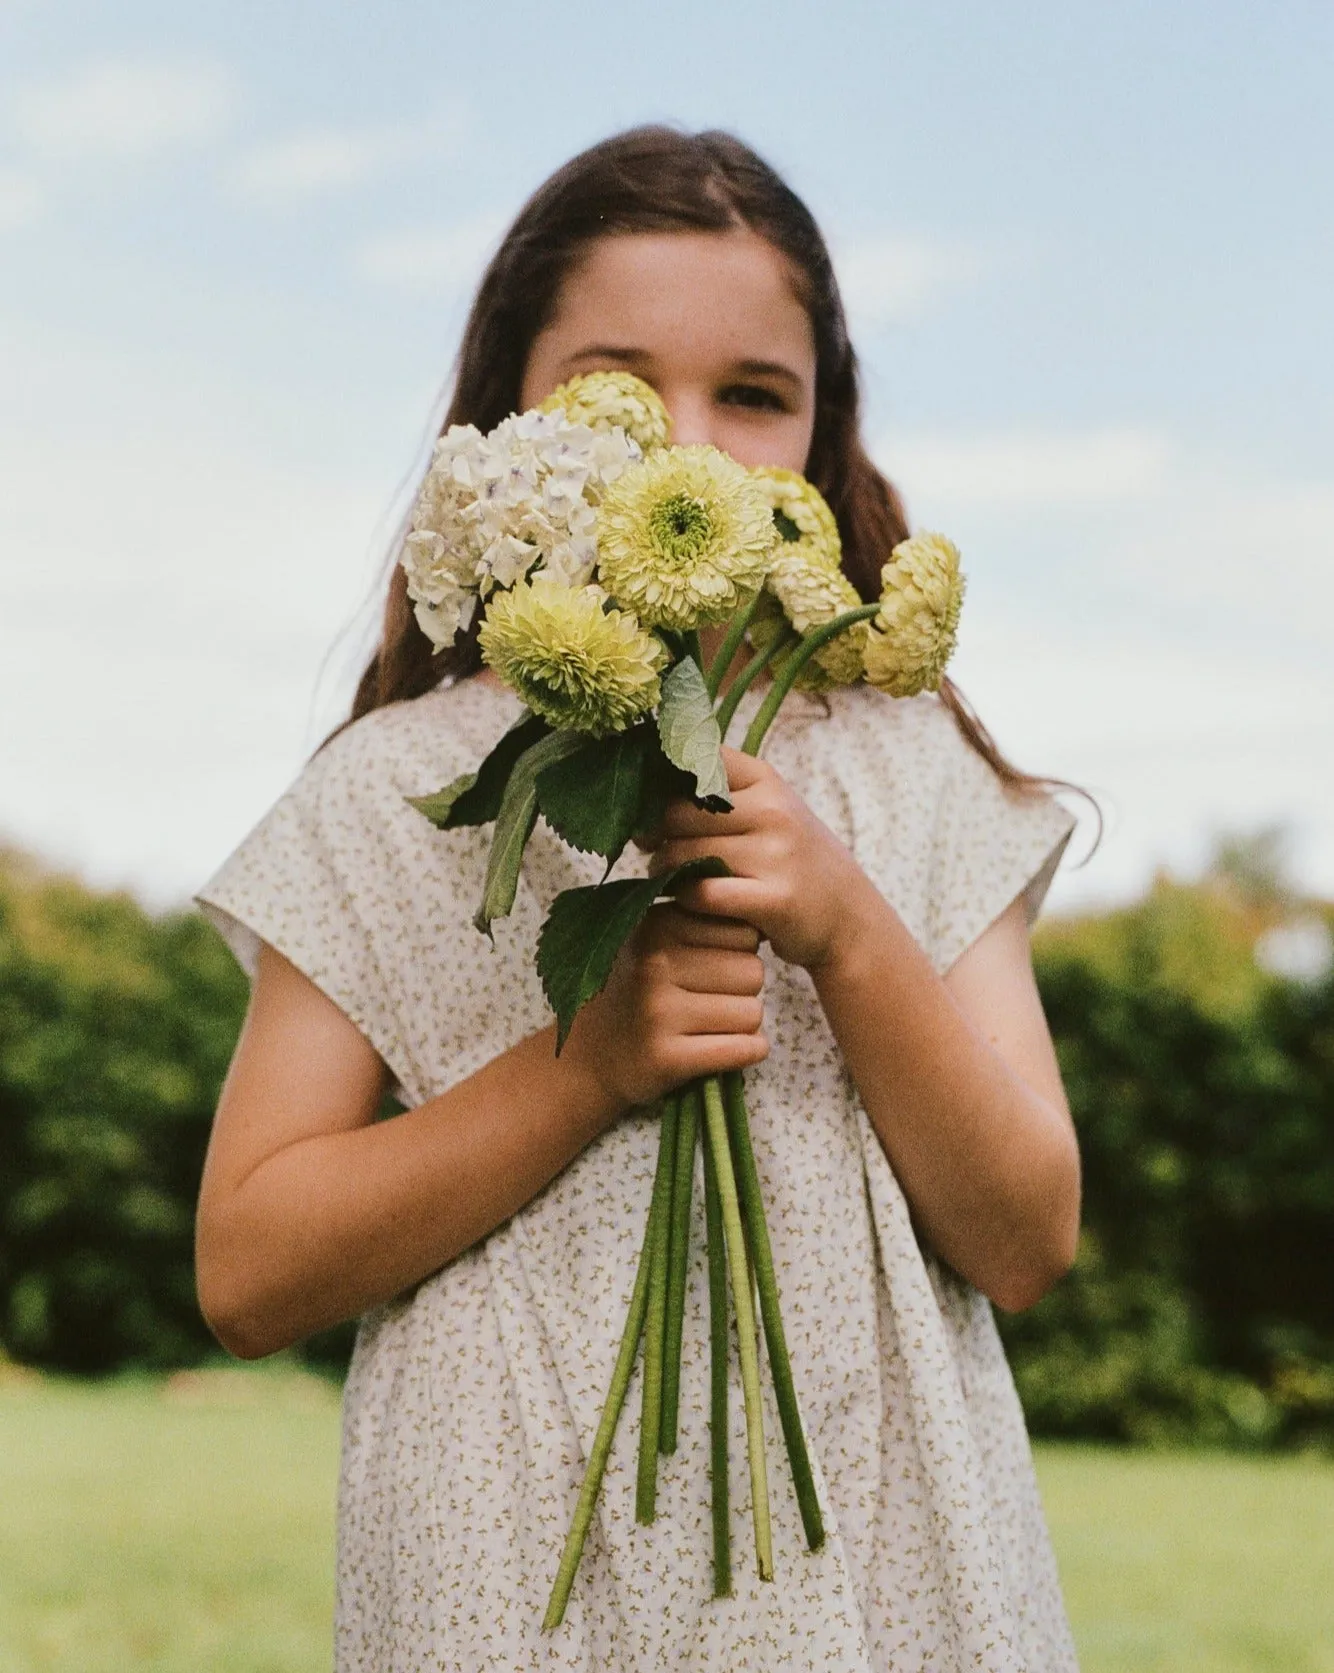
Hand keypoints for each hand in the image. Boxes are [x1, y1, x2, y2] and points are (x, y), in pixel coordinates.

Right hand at [561, 903, 768, 1111]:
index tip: (713, 967)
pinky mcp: (667, 1057)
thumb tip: (760, 923)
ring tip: (712, 1026)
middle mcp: (655, 964)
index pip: (744, 933)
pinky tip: (727, 1049)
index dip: (738, 953)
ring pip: (752, 1012)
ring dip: (743, 1024)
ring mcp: (658, 1013)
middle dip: (744, 990)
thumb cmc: (634, 993)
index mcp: (656, 926)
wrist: (588, 1057)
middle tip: (713, 1002)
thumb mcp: (652, 942)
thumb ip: (698, 923)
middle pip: (753, 972)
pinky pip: (743, 1049)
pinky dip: (747, 1051)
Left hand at [643, 748, 875, 970]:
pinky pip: (703, 893)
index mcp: (766, 780)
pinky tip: (686, 898)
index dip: (659, 782)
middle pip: (677, 813)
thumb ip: (718, 792)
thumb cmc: (792, 858)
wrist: (847, 914)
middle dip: (654, 831)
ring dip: (663, 868)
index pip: (694, 761)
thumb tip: (645, 785)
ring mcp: (776, 855)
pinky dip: (685, 897)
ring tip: (664, 873)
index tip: (647, 803)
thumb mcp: (768, 809)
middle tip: (649, 845)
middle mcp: (773, 811)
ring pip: (685, 854)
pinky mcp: (774, 899)